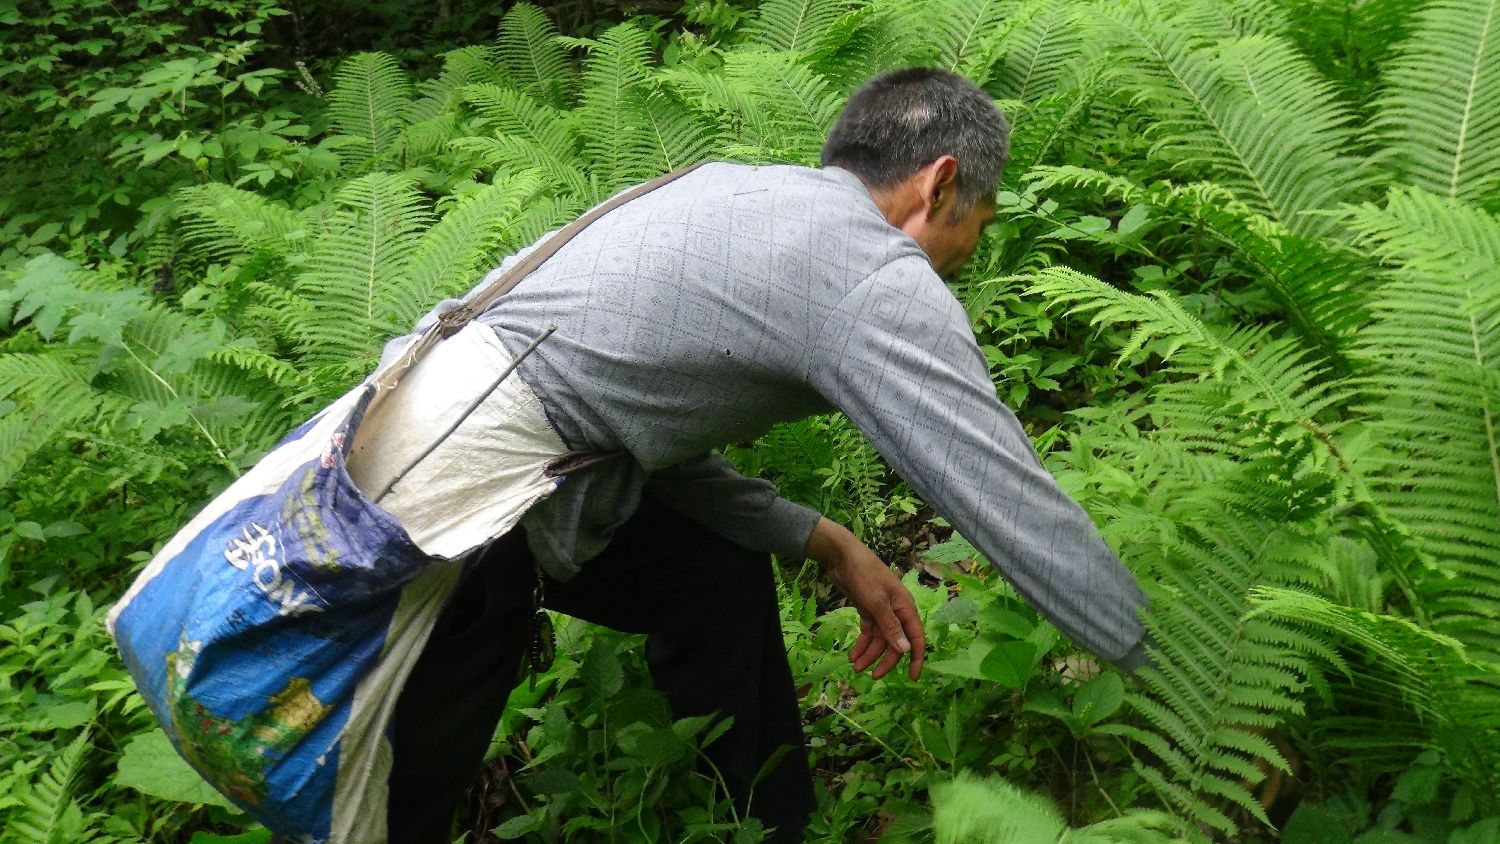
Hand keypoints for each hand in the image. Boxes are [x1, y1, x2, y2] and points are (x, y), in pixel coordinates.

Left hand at [804, 518, 924, 680]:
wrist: (841, 556)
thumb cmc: (864, 574)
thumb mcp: (877, 602)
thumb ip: (891, 626)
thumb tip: (906, 649)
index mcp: (905, 608)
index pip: (916, 638)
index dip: (915, 658)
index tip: (911, 678)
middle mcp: (896, 611)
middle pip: (895, 642)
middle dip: (884, 660)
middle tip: (871, 676)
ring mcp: (881, 610)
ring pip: (879, 639)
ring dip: (869, 654)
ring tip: (855, 667)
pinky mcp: (867, 609)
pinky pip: (868, 632)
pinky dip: (862, 644)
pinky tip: (853, 654)